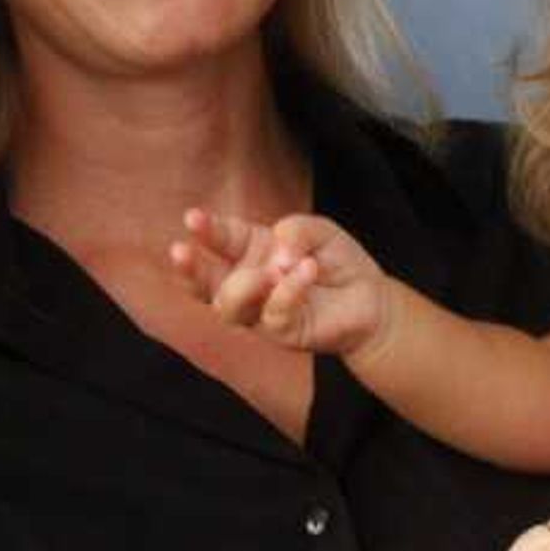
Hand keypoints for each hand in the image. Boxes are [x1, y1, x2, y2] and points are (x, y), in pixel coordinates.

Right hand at [171, 208, 392, 357]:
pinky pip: (272, 314)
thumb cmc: (336, 261)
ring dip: (243, 286)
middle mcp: (246, 282)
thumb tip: (275, 253)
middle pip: (204, 284)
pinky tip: (307, 271)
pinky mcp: (282, 332)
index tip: (192, 217)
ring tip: (273, 271)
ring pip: (228, 307)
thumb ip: (294, 230)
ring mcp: (259, 311)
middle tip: (180, 252)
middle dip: (190, 268)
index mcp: (247, 251)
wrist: (369, 298)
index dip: (204, 229)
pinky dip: (288, 290)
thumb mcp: (319, 230)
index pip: (218, 239)